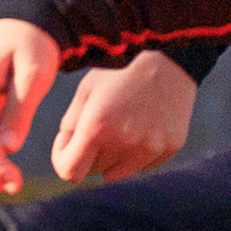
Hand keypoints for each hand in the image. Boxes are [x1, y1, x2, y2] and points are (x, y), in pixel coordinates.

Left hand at [53, 48, 196, 182]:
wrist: (168, 57)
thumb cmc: (119, 71)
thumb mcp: (86, 90)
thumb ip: (71, 125)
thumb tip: (67, 153)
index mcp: (98, 126)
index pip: (69, 172)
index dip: (62, 159)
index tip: (67, 142)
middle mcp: (124, 142)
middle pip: (93, 171)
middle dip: (87, 154)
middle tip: (96, 128)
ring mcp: (149, 148)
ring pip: (118, 173)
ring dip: (111, 157)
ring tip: (119, 126)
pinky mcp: (169, 148)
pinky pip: (142, 165)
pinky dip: (135, 153)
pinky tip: (141, 125)